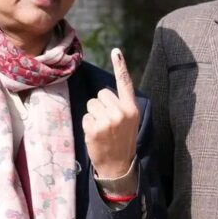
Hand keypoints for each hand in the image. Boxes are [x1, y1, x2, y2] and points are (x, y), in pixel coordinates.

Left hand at [83, 48, 139, 177]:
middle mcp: (121, 113)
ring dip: (93, 114)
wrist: (118, 166)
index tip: (116, 51)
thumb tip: (105, 92)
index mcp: (132, 109)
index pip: (125, 83)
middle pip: (102, 93)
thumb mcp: (130, 122)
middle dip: (101, 105)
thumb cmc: (122, 141)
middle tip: (108, 122)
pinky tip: (96, 136)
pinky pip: (85, 116)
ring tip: (102, 129)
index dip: (120, 66)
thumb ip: (122, 106)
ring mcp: (107, 121)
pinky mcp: (94, 129)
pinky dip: (88, 125)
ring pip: (91, 104)